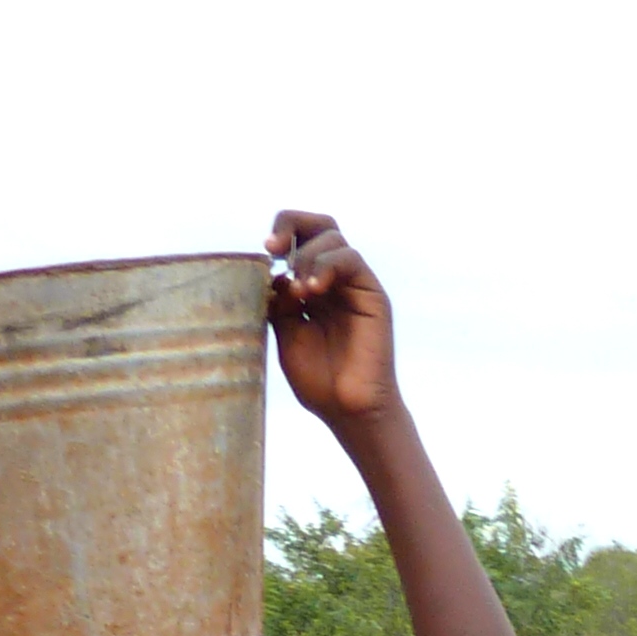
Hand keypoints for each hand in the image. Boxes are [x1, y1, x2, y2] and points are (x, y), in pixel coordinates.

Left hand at [265, 211, 402, 431]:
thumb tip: (273, 274)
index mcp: (312, 287)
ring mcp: (354, 286)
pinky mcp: (372, 295)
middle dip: (291, 224)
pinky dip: (327, 265)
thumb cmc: (319, 381)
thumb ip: (279, 301)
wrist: (349, 411)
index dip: (280, 234)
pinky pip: (351, 259)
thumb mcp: (286, 334)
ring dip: (307, 256)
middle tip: (272, 248)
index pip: (298, 239)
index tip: (264, 253)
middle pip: (318, 225)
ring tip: (300, 291)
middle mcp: (334, 280)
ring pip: (333, 237)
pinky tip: (312, 290)